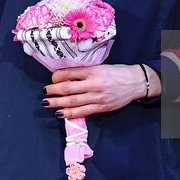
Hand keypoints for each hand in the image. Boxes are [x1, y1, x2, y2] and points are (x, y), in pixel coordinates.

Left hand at [44, 63, 160, 119]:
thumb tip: (66, 76)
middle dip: (53, 90)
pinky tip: (60, 113)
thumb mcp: (100, 66)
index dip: (57, 76)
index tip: (52, 78)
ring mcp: (97, 97)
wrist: (135, 82)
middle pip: (68, 88)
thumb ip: (85, 72)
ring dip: (57, 103)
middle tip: (45, 91)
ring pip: (73, 102)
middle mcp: (94, 84)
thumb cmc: (116, 72)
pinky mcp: (101, 108)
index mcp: (93, 70)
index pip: (70, 73)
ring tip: (47, 103)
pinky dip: (70, 114)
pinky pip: (82, 112)